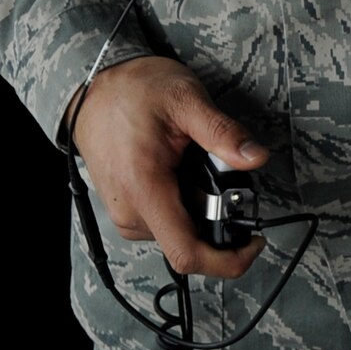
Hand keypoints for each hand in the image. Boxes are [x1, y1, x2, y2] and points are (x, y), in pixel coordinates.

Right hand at [68, 56, 268, 281]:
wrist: (94, 89)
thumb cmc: (133, 91)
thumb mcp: (186, 100)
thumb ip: (223, 133)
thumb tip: (256, 157)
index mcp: (144, 189)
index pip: (186, 253)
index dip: (227, 260)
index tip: (252, 243)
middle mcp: (130, 212)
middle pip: (189, 240)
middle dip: (216, 215)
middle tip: (220, 172)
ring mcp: (126, 214)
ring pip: (178, 231)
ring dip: (199, 206)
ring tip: (194, 163)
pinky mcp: (126, 210)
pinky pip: (164, 220)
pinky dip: (182, 202)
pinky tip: (179, 171)